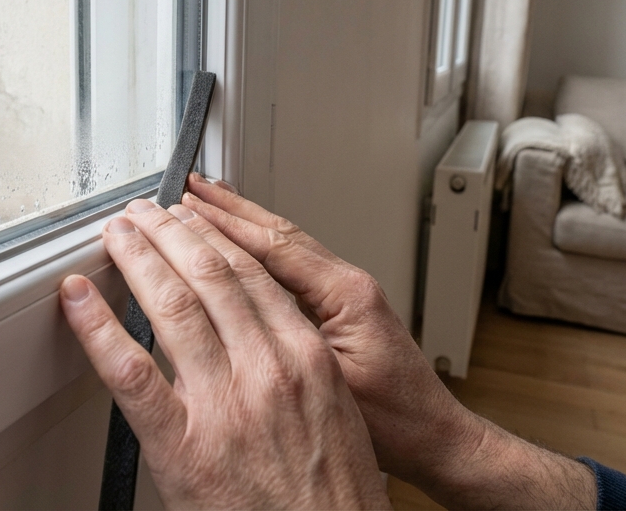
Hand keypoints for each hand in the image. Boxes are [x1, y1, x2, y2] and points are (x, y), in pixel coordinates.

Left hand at [60, 198, 390, 509]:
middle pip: (210, 276)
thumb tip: (259, 334)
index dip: (214, 237)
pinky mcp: (181, 446)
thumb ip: (297, 367)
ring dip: (138, 259)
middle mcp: (266, 371)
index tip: (192, 220)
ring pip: (173, 306)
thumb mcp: (336, 415)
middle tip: (145, 213)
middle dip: (170, 233)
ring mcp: (223, 406)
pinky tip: (78, 299)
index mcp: (306, 359)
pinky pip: (129, 373)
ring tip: (117, 234)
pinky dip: (98, 328)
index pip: (252, 275)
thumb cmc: (333, 499)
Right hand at [182, 175, 595, 509]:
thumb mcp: (334, 384)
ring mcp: (347, 293)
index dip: (228, 226)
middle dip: (232, 209)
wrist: (434, 438)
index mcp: (348, 295)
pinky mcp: (343, 308)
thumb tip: (236, 313)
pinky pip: (293, 267)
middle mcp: (349, 284)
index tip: (191, 207)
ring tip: (208, 202)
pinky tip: (238, 248)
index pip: (277, 247)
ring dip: (245, 224)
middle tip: (191, 187)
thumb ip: (289, 344)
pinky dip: (260, 251)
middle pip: (280, 234)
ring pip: (287, 246)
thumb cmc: (396, 423)